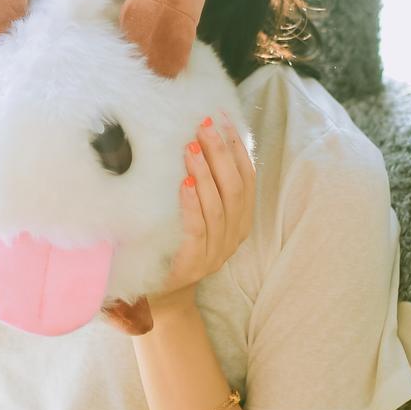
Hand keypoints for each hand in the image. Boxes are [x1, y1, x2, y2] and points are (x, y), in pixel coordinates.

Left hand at [103, 111, 255, 334]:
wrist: (163, 292)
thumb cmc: (178, 241)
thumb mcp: (198, 211)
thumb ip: (206, 183)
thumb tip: (199, 136)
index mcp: (241, 219)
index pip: (246, 177)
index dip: (237, 147)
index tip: (223, 118)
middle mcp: (234, 234)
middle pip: (234, 186)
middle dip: (220, 152)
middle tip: (204, 124)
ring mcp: (217, 251)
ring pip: (219, 206)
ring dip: (206, 172)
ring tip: (191, 146)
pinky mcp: (194, 263)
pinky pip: (198, 229)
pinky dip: (193, 204)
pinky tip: (184, 183)